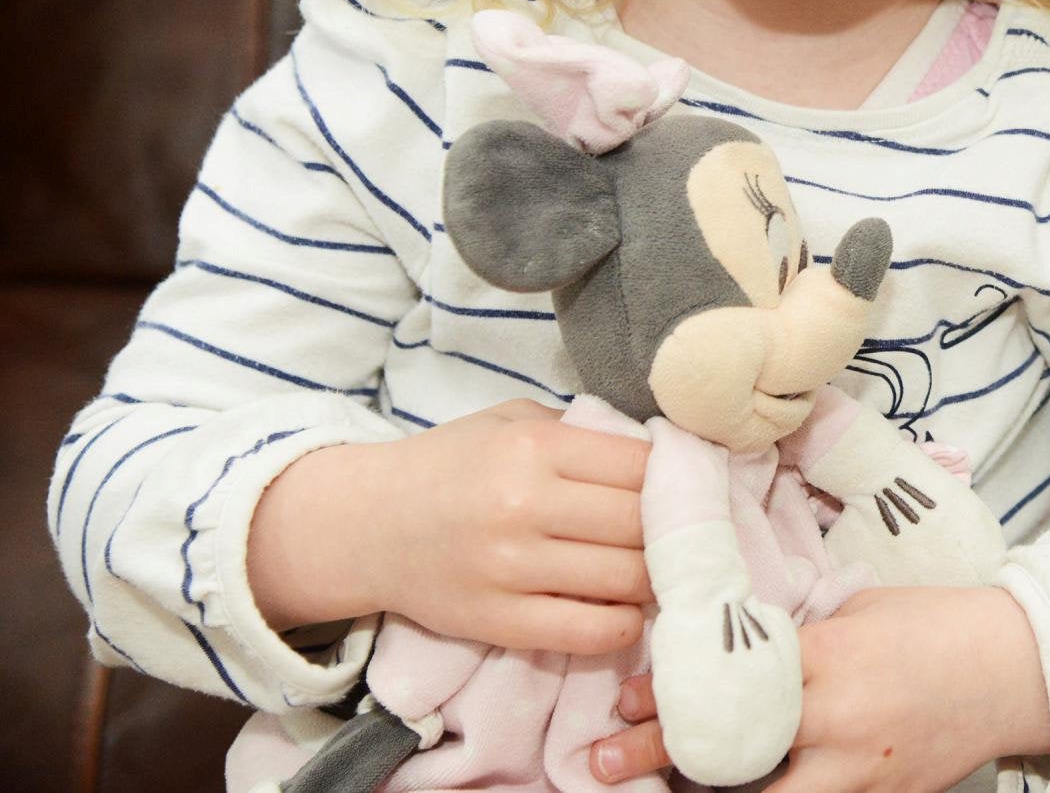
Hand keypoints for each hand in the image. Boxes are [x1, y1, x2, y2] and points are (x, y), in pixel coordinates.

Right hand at [252, 398, 651, 653]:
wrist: (364, 526)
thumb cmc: (450, 465)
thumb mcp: (511, 420)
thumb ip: (581, 432)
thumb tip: (662, 453)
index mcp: (534, 446)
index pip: (643, 464)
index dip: (675, 476)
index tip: (683, 486)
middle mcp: (524, 505)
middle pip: (643, 522)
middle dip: (674, 529)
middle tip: (684, 534)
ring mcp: (510, 569)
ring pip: (626, 578)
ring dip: (657, 578)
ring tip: (660, 570)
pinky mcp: (498, 622)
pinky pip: (588, 631)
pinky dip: (623, 624)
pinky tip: (625, 609)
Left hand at [590, 585, 1049, 790]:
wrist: (1022, 668)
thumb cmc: (943, 623)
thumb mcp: (862, 610)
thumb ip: (802, 637)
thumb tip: (738, 648)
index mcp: (834, 656)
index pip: (733, 677)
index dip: (670, 693)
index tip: (624, 696)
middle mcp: (840, 720)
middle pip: (731, 749)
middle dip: (660, 757)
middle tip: (601, 760)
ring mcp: (861, 770)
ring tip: (660, 789)